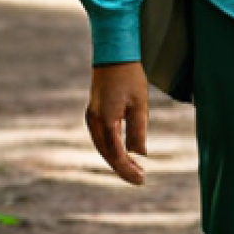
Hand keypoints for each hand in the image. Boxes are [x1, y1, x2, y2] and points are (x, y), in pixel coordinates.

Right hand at [85, 61, 149, 184]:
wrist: (113, 53)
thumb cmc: (129, 76)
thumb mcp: (140, 103)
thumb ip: (138, 130)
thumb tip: (140, 154)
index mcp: (106, 120)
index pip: (117, 154)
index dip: (128, 170)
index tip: (142, 179)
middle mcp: (95, 121)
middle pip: (107, 154)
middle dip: (122, 168)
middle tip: (140, 177)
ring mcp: (91, 116)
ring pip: (102, 146)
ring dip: (116, 159)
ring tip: (133, 168)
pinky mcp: (93, 112)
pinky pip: (100, 137)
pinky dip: (110, 148)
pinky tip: (122, 151)